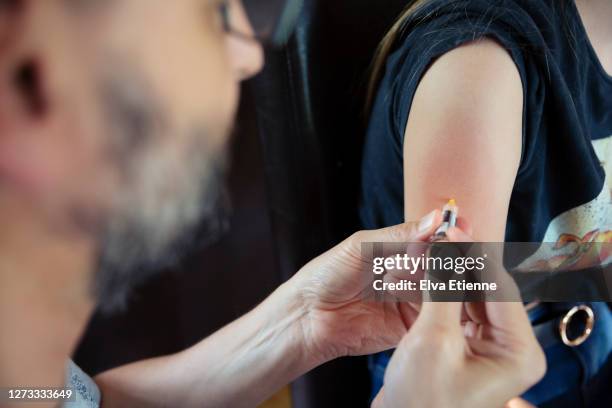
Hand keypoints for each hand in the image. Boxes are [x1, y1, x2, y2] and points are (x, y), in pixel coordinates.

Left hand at [286, 210, 446, 362]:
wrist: (307, 315)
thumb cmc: (327, 275)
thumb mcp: (363, 247)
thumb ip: (400, 236)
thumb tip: (436, 218)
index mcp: (398, 253)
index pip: (433, 242)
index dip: (448, 234)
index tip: (459, 225)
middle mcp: (409, 276)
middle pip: (443, 265)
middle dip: (450, 256)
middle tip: (453, 250)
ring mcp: (411, 303)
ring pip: (443, 290)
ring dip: (445, 279)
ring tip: (444, 270)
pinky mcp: (410, 329)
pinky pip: (434, 318)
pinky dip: (441, 306)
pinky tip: (439, 295)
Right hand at [371, 242, 545, 407]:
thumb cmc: (421, 401)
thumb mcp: (432, 339)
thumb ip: (443, 287)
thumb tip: (447, 244)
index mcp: (518, 352)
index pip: (499, 287)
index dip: (472, 254)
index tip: (449, 228)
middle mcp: (511, 349)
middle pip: (487, 290)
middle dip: (461, 262)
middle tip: (438, 234)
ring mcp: (490, 349)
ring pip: (472, 297)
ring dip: (450, 274)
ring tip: (429, 249)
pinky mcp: (468, 349)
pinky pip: (459, 310)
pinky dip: (443, 292)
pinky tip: (427, 274)